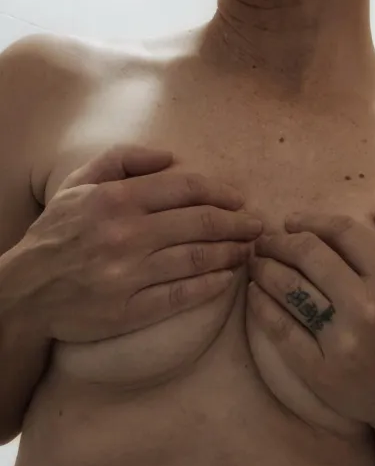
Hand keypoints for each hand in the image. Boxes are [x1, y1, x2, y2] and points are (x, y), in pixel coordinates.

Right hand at [13, 145, 261, 342]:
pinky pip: (182, 295)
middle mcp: (126, 235)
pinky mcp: (131, 310)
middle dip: (237, 223)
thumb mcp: (78, 183)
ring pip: (197, 259)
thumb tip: (169, 156)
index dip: (221, 193)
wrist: (25, 289)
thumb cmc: (57, 233)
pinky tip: (227, 278)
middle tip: (258, 226)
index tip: (240, 201)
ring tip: (248, 250)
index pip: (185, 189)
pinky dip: (210, 285)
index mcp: (116, 199)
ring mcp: (130, 275)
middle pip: (200, 223)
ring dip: (231, 253)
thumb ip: (122, 160)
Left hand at [247, 205, 374, 432]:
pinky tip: (254, 292)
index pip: (345, 233)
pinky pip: (280, 328)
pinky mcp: (317, 368)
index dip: (312, 220)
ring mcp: (340, 340)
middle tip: (265, 241)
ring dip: (264, 268)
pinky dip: (261, 305)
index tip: (292, 221)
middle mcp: (367, 308)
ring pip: (290, 287)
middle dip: (280, 241)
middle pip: (309, 255)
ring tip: (256, 263)